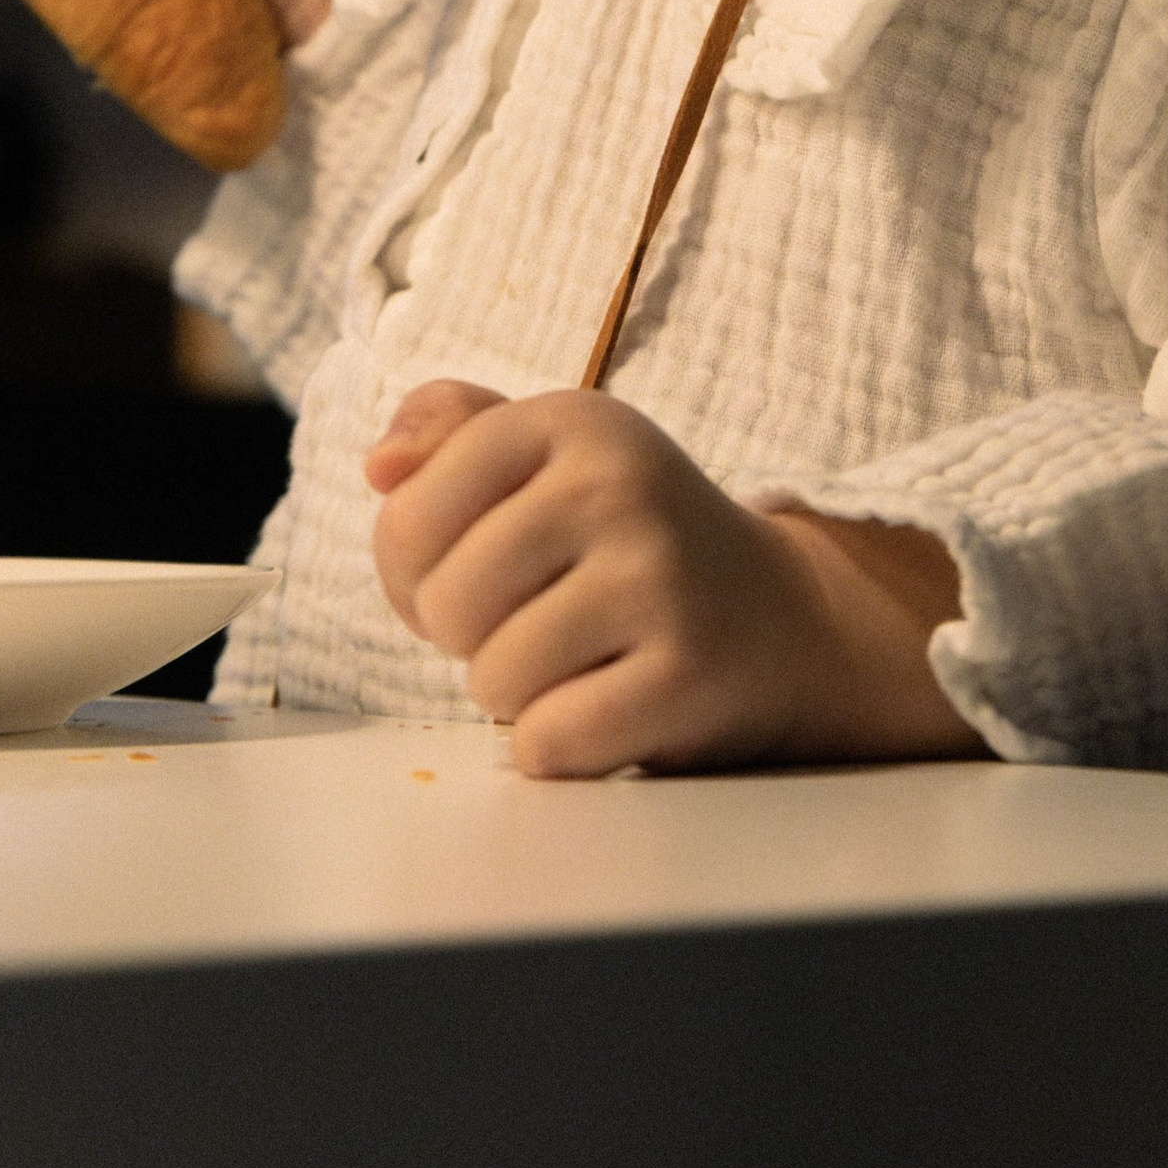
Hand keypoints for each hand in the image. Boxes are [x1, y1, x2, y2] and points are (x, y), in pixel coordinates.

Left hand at [365, 381, 984, 776]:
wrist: (786, 619)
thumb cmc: (632, 542)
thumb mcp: (556, 457)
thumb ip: (454, 436)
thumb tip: (381, 466)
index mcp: (571, 418)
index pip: (406, 517)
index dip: (414, 575)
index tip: (477, 574)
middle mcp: (618, 482)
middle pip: (445, 605)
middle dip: (473, 638)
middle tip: (543, 622)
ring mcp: (659, 576)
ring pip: (493, 682)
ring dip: (522, 696)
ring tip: (585, 659)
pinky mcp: (687, 672)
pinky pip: (548, 744)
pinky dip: (563, 748)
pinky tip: (613, 707)